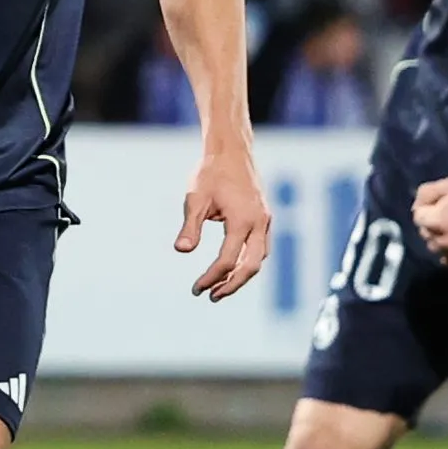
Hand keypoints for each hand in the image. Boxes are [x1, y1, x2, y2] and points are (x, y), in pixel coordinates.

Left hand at [175, 148, 270, 300]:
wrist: (230, 151)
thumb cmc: (210, 174)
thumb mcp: (195, 199)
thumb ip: (190, 226)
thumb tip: (181, 251)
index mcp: (243, 220)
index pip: (228, 260)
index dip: (211, 277)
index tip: (196, 289)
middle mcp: (260, 223)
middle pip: (251, 266)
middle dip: (231, 285)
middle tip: (211, 297)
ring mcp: (265, 220)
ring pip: (259, 258)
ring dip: (241, 275)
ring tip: (219, 287)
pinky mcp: (265, 218)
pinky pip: (261, 248)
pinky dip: (248, 261)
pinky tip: (232, 267)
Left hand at [412, 177, 447, 266]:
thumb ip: (426, 193)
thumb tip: (415, 207)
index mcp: (435, 222)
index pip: (418, 217)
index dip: (427, 209)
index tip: (439, 205)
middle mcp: (441, 241)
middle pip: (425, 233)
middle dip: (431, 224)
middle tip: (447, 216)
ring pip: (435, 248)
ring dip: (439, 239)